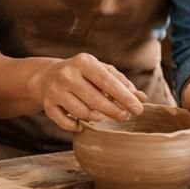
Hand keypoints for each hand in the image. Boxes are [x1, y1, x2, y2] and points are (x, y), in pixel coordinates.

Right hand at [29, 54, 144, 132]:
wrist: (46, 76)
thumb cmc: (82, 74)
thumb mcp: (100, 71)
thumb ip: (121, 83)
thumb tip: (142, 98)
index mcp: (83, 62)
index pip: (107, 81)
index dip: (124, 97)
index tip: (138, 109)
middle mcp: (67, 74)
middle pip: (95, 100)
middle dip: (113, 111)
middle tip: (125, 117)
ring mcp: (55, 90)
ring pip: (82, 113)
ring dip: (95, 117)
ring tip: (101, 115)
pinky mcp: (47, 105)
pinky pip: (66, 123)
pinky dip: (76, 126)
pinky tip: (82, 124)